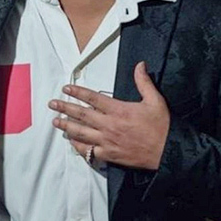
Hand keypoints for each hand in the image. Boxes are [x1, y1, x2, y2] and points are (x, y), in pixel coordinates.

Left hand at [49, 61, 169, 169]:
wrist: (168, 151)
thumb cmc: (162, 126)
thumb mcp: (155, 100)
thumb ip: (144, 82)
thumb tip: (140, 65)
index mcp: (119, 110)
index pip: (93, 98)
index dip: (78, 92)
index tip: (66, 88)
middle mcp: (109, 125)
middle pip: (82, 115)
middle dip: (65, 108)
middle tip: (52, 104)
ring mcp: (107, 141)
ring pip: (81, 133)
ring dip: (67, 126)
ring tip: (55, 121)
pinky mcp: (109, 155)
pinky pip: (89, 151)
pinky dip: (79, 146)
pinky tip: (72, 142)